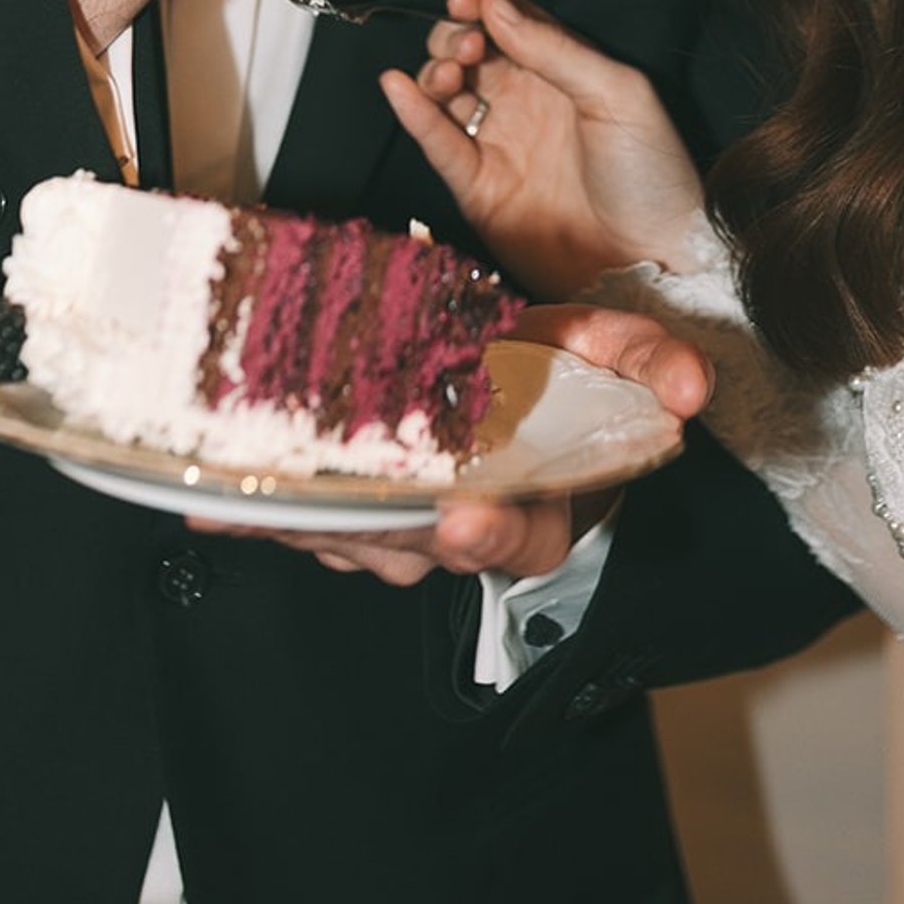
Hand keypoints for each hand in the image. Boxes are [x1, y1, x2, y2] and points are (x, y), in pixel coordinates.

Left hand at [202, 298, 710, 580]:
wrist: (510, 387)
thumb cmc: (558, 382)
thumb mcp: (612, 356)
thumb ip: (648, 360)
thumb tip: (691, 386)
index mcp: (536, 505)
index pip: (523, 538)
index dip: (494, 532)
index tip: (468, 512)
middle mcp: (462, 529)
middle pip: (413, 548)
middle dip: (370, 528)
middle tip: (330, 501)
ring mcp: (399, 528)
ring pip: (349, 542)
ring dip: (303, 522)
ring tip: (259, 491)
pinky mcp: (346, 511)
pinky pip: (301, 524)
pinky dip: (258, 511)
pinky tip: (213, 494)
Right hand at [380, 0, 704, 296]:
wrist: (651, 261)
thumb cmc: (653, 177)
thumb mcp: (618, 94)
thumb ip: (555, 48)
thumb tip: (495, 5)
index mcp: (566, 71)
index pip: (511, 21)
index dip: (482, 5)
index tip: (465, 0)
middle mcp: (529, 102)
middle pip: (470, 50)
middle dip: (454, 36)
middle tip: (465, 45)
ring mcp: (501, 143)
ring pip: (447, 92)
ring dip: (435, 71)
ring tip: (448, 74)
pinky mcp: (479, 187)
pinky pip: (438, 143)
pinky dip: (413, 114)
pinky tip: (399, 86)